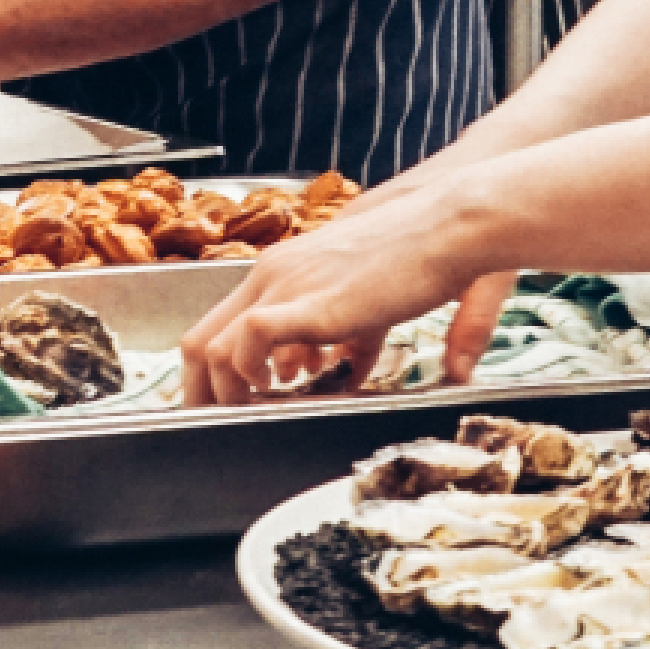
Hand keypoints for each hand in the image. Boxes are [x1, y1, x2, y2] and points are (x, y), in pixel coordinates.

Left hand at [178, 171, 506, 405]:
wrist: (449, 224)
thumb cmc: (419, 256)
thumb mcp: (370, 304)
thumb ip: (351, 338)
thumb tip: (342, 369)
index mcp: (283, 268)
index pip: (219, 324)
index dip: (215, 371)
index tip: (228, 402)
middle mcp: (273, 273)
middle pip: (200, 340)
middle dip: (205, 392)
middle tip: (223, 424)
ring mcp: (286, 284)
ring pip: (213, 346)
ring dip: (226, 393)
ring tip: (252, 415)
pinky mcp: (309, 302)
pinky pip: (250, 339)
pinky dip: (252, 373)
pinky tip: (281, 388)